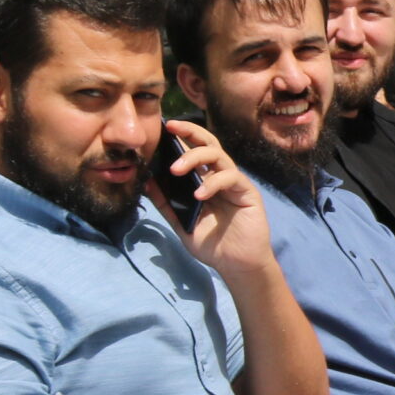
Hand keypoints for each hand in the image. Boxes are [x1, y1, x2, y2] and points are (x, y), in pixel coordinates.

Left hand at [150, 119, 273, 282]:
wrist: (236, 265)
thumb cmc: (212, 244)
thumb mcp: (182, 222)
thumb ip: (166, 203)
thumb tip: (147, 181)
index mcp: (205, 180)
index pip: (194, 150)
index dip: (182, 136)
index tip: (163, 128)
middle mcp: (220, 176)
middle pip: (209, 143)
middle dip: (190, 132)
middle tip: (171, 129)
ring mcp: (235, 183)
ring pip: (219, 156)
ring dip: (195, 157)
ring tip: (176, 170)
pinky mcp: (247, 192)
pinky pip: (230, 177)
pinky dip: (213, 183)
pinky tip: (199, 196)